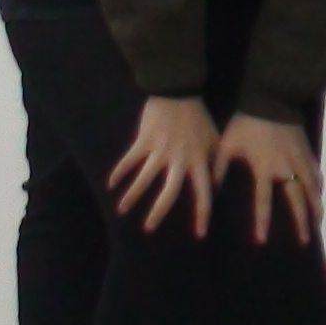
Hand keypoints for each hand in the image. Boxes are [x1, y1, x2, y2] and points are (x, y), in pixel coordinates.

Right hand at [108, 95, 222, 235]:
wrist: (179, 90)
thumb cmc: (198, 117)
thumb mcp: (214, 140)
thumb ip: (214, 164)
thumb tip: (214, 187)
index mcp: (199, 160)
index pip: (203, 192)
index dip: (202, 214)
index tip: (199, 234)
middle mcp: (179, 159)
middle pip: (169, 191)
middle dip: (158, 212)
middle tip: (148, 229)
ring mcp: (160, 150)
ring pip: (144, 178)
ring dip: (132, 195)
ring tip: (122, 210)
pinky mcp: (144, 140)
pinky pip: (130, 160)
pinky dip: (119, 172)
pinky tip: (111, 185)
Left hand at [214, 113, 322, 243]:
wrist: (270, 98)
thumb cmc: (245, 122)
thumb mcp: (226, 145)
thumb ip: (218, 169)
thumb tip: (208, 192)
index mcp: (264, 168)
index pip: (264, 200)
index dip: (262, 221)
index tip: (262, 241)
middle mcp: (285, 168)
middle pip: (297, 200)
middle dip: (300, 222)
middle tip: (303, 241)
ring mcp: (299, 159)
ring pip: (312, 188)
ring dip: (315, 207)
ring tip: (317, 225)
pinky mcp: (306, 150)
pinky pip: (316, 173)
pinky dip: (318, 187)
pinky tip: (318, 197)